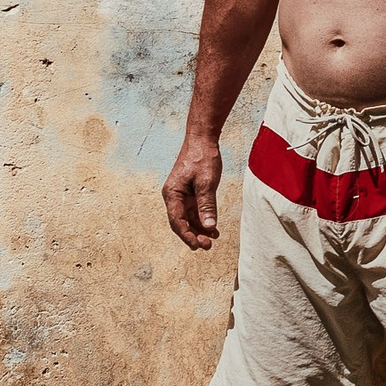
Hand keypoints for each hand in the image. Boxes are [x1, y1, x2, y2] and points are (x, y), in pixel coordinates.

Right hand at [163, 134, 222, 248]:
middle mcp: (174, 196)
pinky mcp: (190, 192)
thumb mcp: (207, 183)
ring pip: (188, 219)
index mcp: (172, 194)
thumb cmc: (202, 158)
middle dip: (193, 236)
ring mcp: (182, 195)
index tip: (198, 246)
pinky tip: (213, 228)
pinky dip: (203, 220)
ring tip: (213, 240)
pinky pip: (195, 211)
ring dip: (199, 230)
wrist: (202, 139)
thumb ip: (207, 205)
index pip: (177, 221)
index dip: (187, 236)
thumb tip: (209, 226)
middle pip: (181, 223)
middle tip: (207, 246)